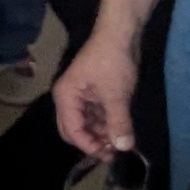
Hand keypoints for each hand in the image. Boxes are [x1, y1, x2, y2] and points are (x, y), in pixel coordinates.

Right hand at [53, 32, 137, 158]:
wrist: (121, 33)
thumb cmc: (112, 62)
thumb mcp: (117, 95)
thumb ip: (118, 122)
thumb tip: (124, 147)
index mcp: (65, 97)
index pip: (71, 131)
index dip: (89, 146)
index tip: (109, 155)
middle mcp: (68, 98)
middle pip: (74, 129)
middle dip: (92, 141)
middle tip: (113, 151)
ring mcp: (80, 95)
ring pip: (86, 123)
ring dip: (101, 133)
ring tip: (121, 139)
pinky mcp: (93, 92)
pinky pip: (95, 114)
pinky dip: (106, 122)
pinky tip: (120, 127)